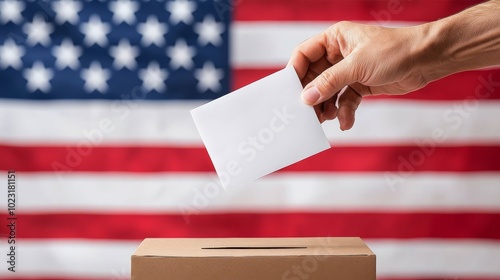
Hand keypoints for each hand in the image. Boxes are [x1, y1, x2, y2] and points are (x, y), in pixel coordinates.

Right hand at [288, 21, 429, 129]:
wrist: (427, 59)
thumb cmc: (394, 51)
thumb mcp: (357, 66)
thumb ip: (329, 82)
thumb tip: (306, 98)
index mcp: (334, 39)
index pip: (304, 54)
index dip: (295, 72)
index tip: (289, 91)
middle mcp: (339, 54)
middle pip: (314, 77)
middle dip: (311, 95)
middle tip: (306, 113)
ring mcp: (350, 71)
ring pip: (328, 91)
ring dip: (326, 106)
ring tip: (325, 119)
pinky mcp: (361, 85)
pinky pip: (345, 100)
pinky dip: (344, 112)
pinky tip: (346, 122)